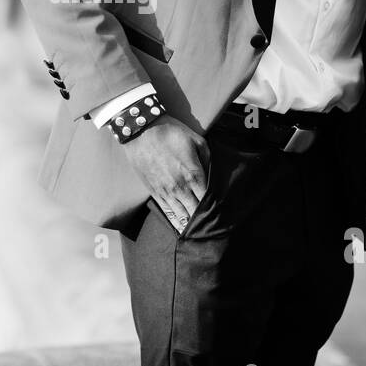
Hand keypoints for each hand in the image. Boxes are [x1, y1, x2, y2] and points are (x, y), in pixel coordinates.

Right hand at [120, 117, 209, 234]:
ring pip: (182, 217)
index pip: (208, 201)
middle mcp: (180, 187)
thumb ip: (209, 159)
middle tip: (216, 229)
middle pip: (196, 213)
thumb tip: (215, 175)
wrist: (141, 131)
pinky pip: (167, 212)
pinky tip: (183, 230)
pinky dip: (176, 222)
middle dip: (206, 222)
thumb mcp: (197, 140)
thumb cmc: (171, 133)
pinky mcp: (154, 192)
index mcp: (193, 174)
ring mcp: (166, 192)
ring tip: (200, 234)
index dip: (217, 211)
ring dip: (191, 227)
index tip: (224, 216)